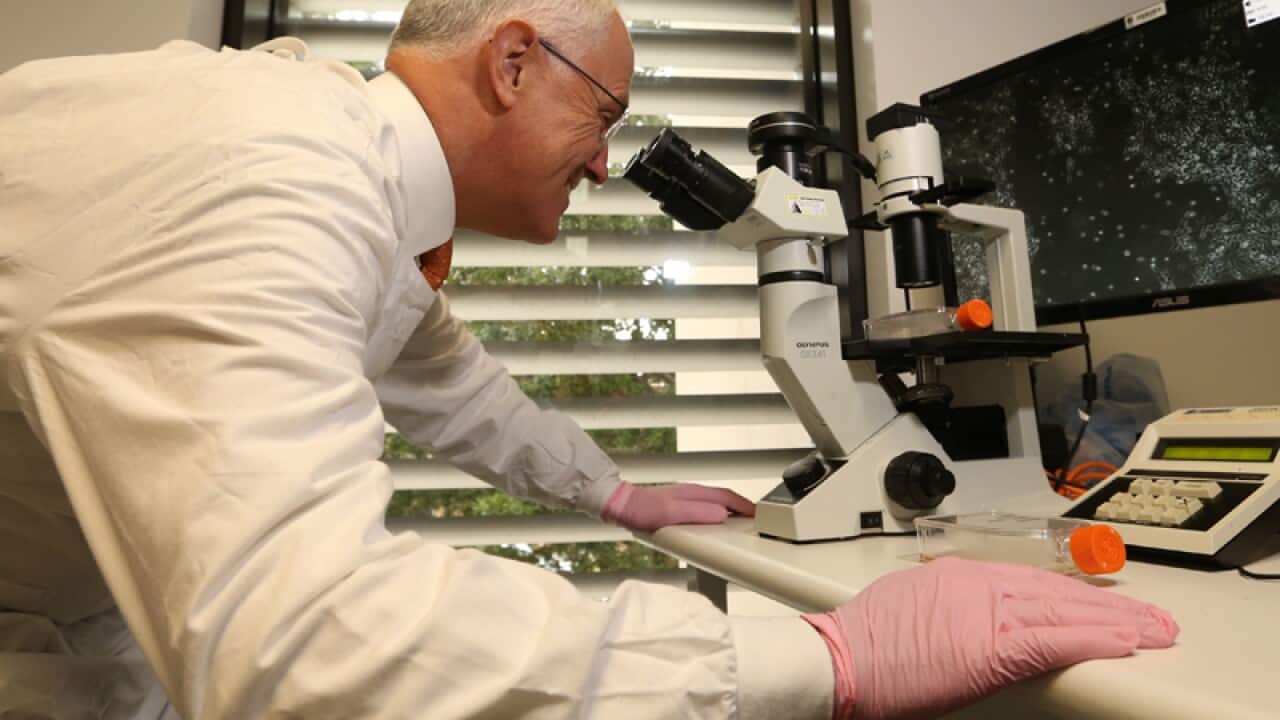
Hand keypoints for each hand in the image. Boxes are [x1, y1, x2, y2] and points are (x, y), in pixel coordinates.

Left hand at [601, 481, 754, 531]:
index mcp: (695, 493)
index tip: (759, 515)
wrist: (621, 506)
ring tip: (738, 526)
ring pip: (714, 504)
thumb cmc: (643, 509)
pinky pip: (704, 511)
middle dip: (741, 508)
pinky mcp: (678, 507)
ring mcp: (685, 500)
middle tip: (754, 521)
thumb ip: (698, 514)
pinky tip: (712, 527)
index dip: (745, 506)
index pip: (728, 497)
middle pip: (724, 499)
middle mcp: (693, 494)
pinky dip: (714, 517)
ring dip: (729, 513)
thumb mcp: (672, 514)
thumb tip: (723, 515)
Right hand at [804, 557, 1178, 719]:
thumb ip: (948, 611)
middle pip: (1059, 592)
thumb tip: (967, 626)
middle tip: (1149, 616)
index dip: (1075, 594)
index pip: (1032, 581)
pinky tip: (1123, 643)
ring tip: (1154, 630)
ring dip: (1116, 622)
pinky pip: (1055, 640)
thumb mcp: (909, 609)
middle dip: (1109, 606)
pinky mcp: (991, 646)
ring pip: (1067, 612)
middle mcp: (977, 585)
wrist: (838, 659)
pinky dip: (1093, 640)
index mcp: (957, 577)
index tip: (1102, 603)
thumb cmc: (860, 646)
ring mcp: (986, 612)